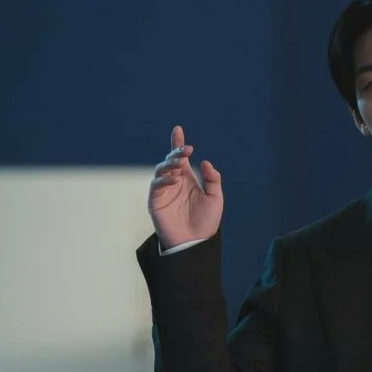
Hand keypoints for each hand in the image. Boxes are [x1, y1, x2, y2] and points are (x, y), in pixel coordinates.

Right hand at [148, 125, 222, 249]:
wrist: (196, 242)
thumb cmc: (206, 221)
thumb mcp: (215, 198)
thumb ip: (213, 179)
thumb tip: (205, 162)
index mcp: (187, 179)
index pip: (180, 158)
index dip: (178, 143)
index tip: (178, 129)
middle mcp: (174, 182)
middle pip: (170, 161)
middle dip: (176, 152)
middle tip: (186, 150)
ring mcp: (164, 191)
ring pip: (161, 170)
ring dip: (169, 164)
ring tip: (180, 163)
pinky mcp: (156, 202)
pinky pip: (156, 186)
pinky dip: (165, 180)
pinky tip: (175, 179)